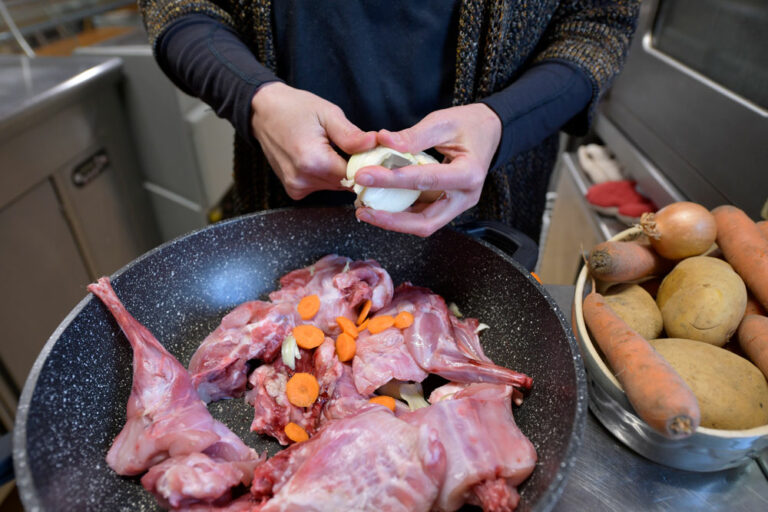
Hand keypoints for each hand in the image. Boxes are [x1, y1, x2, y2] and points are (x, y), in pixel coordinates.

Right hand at [250, 82, 375, 199]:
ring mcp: (296, 187)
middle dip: (354, 168)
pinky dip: (326, 175)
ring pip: (335, 186)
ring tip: (333, 149)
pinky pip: (321, 187)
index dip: (367, 164)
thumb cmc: (294, 108)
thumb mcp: (327, 113)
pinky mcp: (294, 190)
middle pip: (345, 183)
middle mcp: (303, 179)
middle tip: (352, 146)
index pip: (356, 174)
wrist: (263, 112)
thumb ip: (350, 134)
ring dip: (340, 172)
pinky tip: (320, 158)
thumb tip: (374, 144)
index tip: (370, 151)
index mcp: (313, 161)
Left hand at [353, 103, 501, 236]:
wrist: (489, 133)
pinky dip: (400, 214)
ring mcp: (457, 205)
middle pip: (426, 221)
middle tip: (363, 211)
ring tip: (365, 210)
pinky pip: (422, 216)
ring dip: (393, 221)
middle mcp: (465, 197)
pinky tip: (379, 206)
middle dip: (392, 220)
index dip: (392, 180)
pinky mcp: (447, 206)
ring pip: (423, 224)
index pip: (425, 181)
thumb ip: (413, 135)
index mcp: (469, 174)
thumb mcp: (443, 122)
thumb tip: (383, 141)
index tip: (364, 176)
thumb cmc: (469, 125)